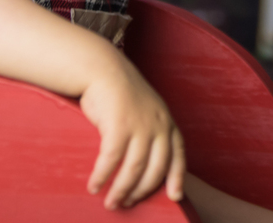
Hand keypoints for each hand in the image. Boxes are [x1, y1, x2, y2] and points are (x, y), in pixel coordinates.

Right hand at [79, 60, 186, 209]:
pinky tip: (94, 186)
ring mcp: (139, 125)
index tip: (175, 196)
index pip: (177, 154)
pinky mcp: (118, 125)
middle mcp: (157, 125)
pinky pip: (111, 160)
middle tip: (127, 204)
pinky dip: (103, 176)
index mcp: (166, 121)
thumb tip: (143, 160)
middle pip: (155, 169)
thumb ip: (149, 130)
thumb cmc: (119, 91)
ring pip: (134, 169)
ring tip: (111, 203)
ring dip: (121, 190)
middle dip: (141, 191)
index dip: (177, 176)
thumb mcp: (145, 108)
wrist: (102, 68)